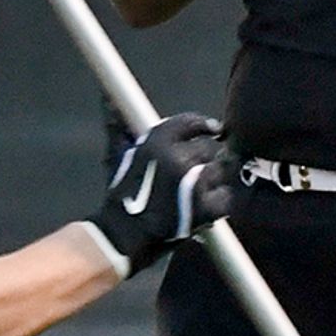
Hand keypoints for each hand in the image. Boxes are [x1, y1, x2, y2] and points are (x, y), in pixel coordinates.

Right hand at [88, 114, 238, 276]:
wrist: (123, 235)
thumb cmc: (120, 195)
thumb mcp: (117, 155)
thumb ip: (117, 125)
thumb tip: (107, 100)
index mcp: (158, 142)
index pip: (192, 122)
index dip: (204, 125)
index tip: (212, 129)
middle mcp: (179, 158)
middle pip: (211, 147)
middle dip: (208, 158)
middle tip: (201, 171)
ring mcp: (195, 183)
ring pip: (221, 170)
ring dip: (214, 180)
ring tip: (201, 191)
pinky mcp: (207, 207)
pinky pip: (227, 196)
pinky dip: (220, 202)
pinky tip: (207, 207)